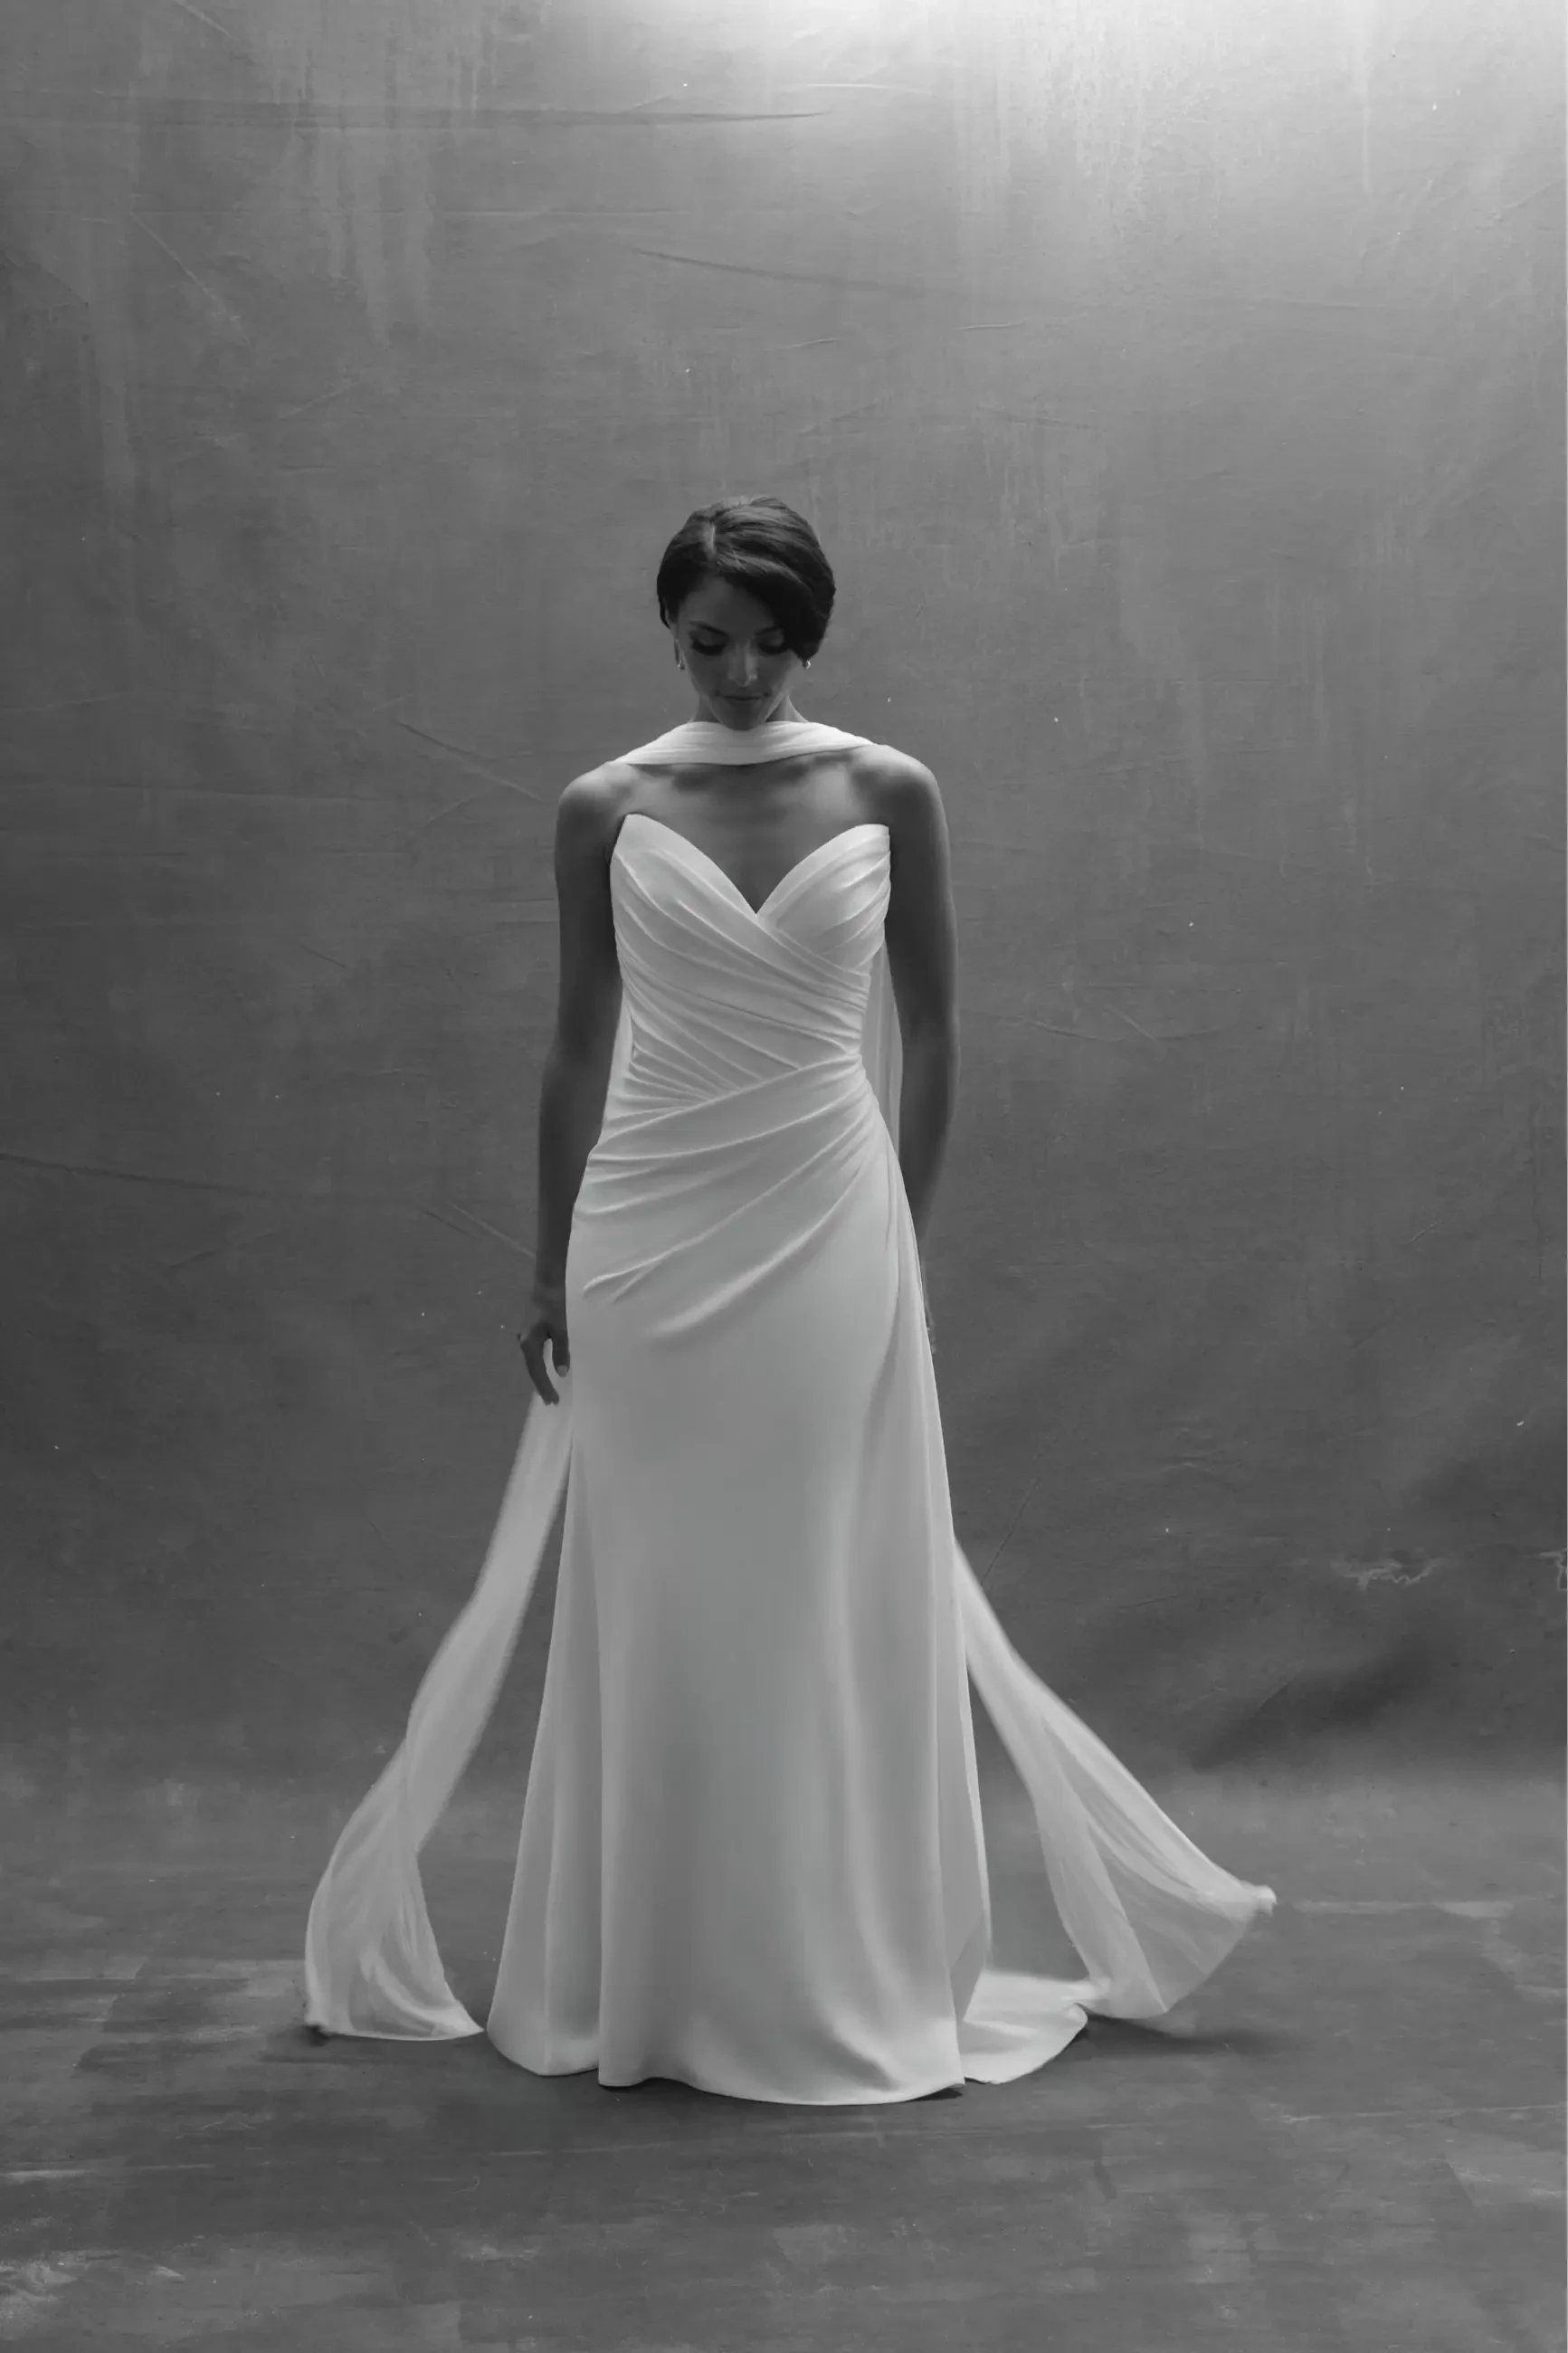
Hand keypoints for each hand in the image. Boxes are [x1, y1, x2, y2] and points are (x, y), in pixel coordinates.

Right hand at [518, 1281, 568, 1405]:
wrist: (547, 1283)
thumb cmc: (555, 1305)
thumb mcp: (561, 1329)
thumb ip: (560, 1351)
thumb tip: (561, 1373)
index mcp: (529, 1344)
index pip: (537, 1372)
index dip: (545, 1387)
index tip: (553, 1401)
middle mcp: (523, 1342)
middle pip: (532, 1369)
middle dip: (541, 1384)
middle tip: (551, 1400)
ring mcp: (524, 1335)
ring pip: (532, 1361)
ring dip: (540, 1375)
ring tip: (548, 1388)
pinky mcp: (529, 1329)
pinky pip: (534, 1352)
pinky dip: (539, 1363)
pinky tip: (545, 1366)